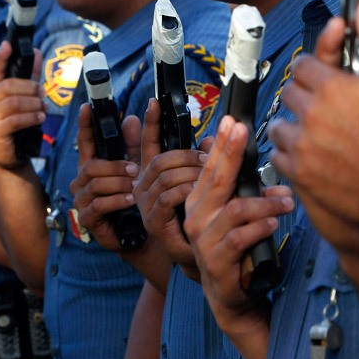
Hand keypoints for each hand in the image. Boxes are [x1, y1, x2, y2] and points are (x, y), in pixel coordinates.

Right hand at [0, 40, 44, 170]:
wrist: (9, 152)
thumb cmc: (15, 120)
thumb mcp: (23, 96)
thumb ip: (29, 75)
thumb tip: (36, 52)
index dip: (1, 57)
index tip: (8, 45)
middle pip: (10, 85)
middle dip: (31, 88)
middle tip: (43, 93)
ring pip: (15, 102)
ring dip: (34, 104)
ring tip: (43, 108)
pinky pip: (16, 119)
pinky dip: (32, 117)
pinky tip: (40, 117)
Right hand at [70, 104, 140, 251]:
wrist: (138, 233)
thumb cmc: (133, 198)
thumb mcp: (136, 168)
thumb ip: (133, 145)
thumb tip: (132, 118)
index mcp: (92, 165)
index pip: (85, 141)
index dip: (85, 124)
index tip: (87, 107)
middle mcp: (81, 181)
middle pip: (91, 166)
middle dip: (115, 166)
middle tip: (135, 169)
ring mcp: (81, 201)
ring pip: (94, 184)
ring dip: (118, 184)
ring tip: (135, 187)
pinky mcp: (86, 219)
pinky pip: (97, 205)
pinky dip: (116, 201)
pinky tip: (130, 200)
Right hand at [134, 98, 208, 273]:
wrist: (194, 257)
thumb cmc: (197, 219)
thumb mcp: (202, 185)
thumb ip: (203, 161)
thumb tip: (216, 136)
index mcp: (153, 174)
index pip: (149, 143)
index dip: (150, 123)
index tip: (155, 102)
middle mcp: (142, 186)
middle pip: (161, 158)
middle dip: (188, 155)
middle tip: (212, 158)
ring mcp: (143, 204)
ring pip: (166, 176)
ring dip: (193, 173)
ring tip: (212, 175)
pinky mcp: (150, 221)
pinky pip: (167, 198)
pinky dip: (186, 192)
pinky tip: (198, 194)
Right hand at [184, 116, 293, 333]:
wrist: (230, 294)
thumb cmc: (237, 248)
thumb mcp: (238, 215)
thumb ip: (244, 190)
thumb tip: (269, 166)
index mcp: (200, 201)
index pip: (210, 166)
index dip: (221, 142)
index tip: (232, 120)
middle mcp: (196, 216)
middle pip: (217, 179)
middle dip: (232, 153)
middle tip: (245, 132)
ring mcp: (203, 240)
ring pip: (236, 210)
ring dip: (265, 203)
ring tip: (287, 202)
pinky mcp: (216, 261)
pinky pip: (240, 237)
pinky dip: (261, 228)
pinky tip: (274, 225)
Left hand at [269, 0, 358, 239]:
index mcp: (333, 87)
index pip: (303, 64)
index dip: (315, 67)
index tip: (326, 75)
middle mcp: (313, 115)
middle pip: (290, 91)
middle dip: (306, 93)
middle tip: (327, 102)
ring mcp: (305, 146)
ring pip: (281, 124)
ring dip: (295, 123)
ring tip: (319, 129)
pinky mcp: (303, 174)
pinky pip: (279, 155)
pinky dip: (291, 153)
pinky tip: (312, 153)